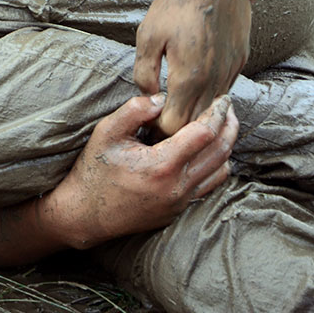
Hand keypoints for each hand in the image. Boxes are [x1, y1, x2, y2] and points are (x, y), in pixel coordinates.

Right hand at [56, 93, 237, 249]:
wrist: (84, 214)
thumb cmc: (93, 172)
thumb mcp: (106, 133)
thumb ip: (134, 110)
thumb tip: (163, 99)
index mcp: (162, 165)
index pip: (205, 133)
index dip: (217, 112)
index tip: (221, 98)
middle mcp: (177, 186)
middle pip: (221, 151)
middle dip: (229, 125)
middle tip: (227, 107)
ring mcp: (180, 201)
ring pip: (221, 170)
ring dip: (226, 146)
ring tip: (221, 127)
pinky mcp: (178, 210)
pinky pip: (209, 185)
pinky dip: (216, 166)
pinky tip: (207, 152)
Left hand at [134, 0, 250, 136]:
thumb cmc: (174, 2)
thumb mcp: (147, 37)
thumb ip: (145, 75)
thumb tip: (150, 97)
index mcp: (189, 77)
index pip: (175, 127)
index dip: (158, 130)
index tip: (146, 125)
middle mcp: (216, 78)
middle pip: (196, 124)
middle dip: (176, 126)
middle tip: (156, 121)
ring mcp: (232, 69)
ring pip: (213, 109)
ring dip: (195, 112)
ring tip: (174, 105)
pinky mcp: (241, 59)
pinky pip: (224, 89)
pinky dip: (209, 95)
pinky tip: (194, 87)